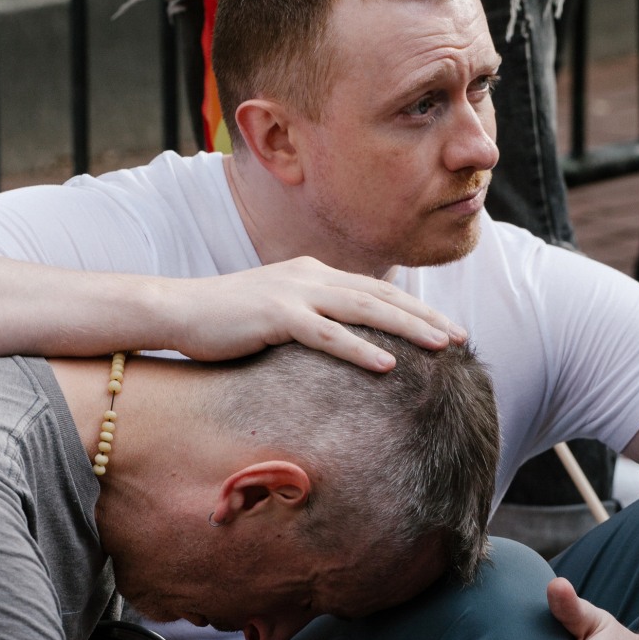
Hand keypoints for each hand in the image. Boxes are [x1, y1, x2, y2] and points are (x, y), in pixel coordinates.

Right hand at [163, 255, 467, 372]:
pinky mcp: (275, 316)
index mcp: (311, 274)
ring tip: (443, 347)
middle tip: (463, 337)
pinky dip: (361, 349)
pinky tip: (389, 365)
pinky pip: (327, 334)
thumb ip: (305, 323)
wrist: (174, 311)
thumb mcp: (272, 317)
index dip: (414, 308)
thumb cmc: (220, 322)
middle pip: (381, 296)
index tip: (446, 328)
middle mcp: (309, 276)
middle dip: (425, 316)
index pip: (374, 291)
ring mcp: (293, 292)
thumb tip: (334, 347)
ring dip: (408, 328)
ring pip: (365, 310)